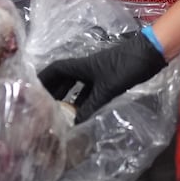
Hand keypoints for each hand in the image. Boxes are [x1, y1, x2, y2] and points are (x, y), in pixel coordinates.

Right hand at [38, 28, 166, 122]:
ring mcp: (96, 74)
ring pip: (76, 85)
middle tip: (44, 104)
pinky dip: (83, 101)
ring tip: (60, 111)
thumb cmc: (125, 67)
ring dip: (68, 96)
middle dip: (53, 90)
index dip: (43, 78)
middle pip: (64, 78)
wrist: (148, 56)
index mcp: (81, 66)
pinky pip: (89, 91)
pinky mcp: (107, 79)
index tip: (32, 88)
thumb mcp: (107, 88)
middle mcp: (85, 68)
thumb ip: (91, 106)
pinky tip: (82, 112)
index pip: (56, 70)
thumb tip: (75, 124)